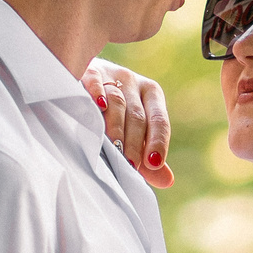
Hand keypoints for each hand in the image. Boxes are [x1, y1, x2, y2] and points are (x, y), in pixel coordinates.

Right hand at [80, 60, 173, 188]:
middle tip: (129, 166)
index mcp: (151, 95)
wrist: (85, 80)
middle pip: (138, 116)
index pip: (159, 120)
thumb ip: (147, 157)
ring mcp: (112, 75)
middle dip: (134, 143)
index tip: (153, 163)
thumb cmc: (113, 112)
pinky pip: (95, 81)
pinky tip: (98, 106)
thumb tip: (167, 181)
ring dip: (116, 127)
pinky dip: (96, 93)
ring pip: (117, 102)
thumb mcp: (133, 131)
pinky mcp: (91, 71)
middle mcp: (135, 83)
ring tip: (114, 149)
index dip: (158, 142)